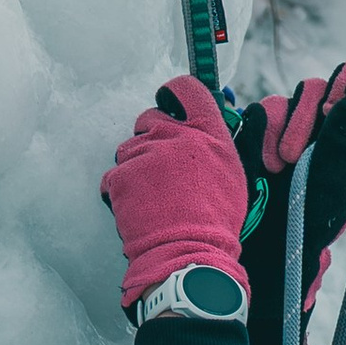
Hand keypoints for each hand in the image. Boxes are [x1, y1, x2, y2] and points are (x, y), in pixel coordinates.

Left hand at [104, 75, 252, 315]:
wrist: (188, 254)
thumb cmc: (216, 221)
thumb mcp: (232, 175)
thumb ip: (216, 144)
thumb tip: (205, 130)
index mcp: (208, 134)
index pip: (187, 90)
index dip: (175, 93)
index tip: (170, 100)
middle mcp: (175, 136)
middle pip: (150, 117)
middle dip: (153, 136)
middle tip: (163, 167)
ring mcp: (144, 155)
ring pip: (129, 148)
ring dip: (137, 166)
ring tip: (153, 196)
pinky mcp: (120, 176)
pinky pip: (114, 175)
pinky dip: (121, 191)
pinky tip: (139, 208)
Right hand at [237, 63, 345, 344]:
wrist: (269, 237)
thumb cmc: (313, 214)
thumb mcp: (336, 175)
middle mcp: (341, 123)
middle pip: (344, 75)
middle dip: (327, 97)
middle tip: (323, 116)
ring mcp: (306, 121)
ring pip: (305, 89)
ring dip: (295, 122)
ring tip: (288, 162)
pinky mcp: (272, 125)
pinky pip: (270, 107)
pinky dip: (268, 131)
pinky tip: (270, 164)